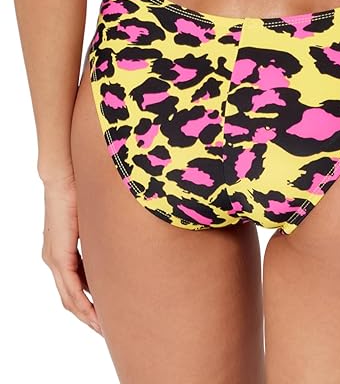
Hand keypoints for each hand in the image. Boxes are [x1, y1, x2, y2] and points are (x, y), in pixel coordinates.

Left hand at [41, 172, 101, 334]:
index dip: (89, 303)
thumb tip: (121, 241)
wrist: (62, 175)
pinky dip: (83, 304)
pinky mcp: (58, 256)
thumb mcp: (93, 220)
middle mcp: (53, 259)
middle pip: (70, 298)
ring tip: (104, 327)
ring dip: (86, 315)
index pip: (74, 286)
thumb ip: (102, 235)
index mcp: (61, 251)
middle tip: (107, 329)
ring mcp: (53, 258)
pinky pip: (71, 288)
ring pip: (69, 298)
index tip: (107, 314)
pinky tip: (95, 314)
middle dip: (89, 316)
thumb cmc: (79, 190)